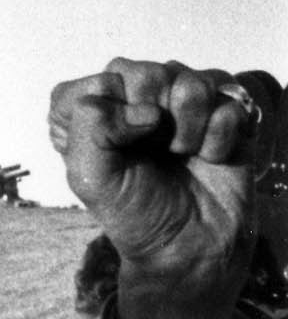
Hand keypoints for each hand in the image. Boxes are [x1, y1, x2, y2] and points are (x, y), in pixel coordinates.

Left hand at [49, 60, 258, 293]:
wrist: (190, 245)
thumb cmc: (134, 211)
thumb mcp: (89, 177)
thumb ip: (89, 128)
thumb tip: (141, 107)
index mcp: (95, 112)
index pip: (94, 84)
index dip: (108, 113)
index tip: (116, 146)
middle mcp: (136, 100)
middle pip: (142, 72)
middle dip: (149, 117)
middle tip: (154, 150)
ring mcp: (183, 105)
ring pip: (189, 81)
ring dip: (186, 127)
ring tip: (181, 153)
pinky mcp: (225, 113)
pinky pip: (229, 103)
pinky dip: (219, 138)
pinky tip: (210, 157)